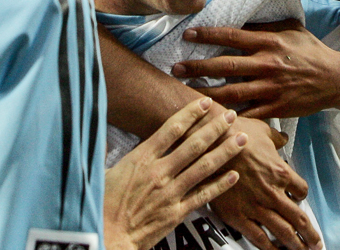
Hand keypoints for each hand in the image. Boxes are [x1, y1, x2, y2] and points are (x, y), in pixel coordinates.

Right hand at [104, 97, 245, 249]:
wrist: (108, 237)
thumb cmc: (100, 205)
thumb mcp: (100, 171)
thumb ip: (104, 149)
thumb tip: (101, 133)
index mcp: (141, 158)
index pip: (171, 129)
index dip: (191, 113)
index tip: (204, 102)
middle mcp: (160, 172)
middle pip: (194, 144)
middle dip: (214, 127)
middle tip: (230, 115)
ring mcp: (171, 193)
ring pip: (204, 167)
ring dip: (224, 151)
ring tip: (240, 139)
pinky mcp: (177, 213)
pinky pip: (203, 196)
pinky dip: (220, 185)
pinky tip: (234, 175)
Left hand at [174, 22, 339, 119]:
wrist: (336, 79)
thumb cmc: (310, 51)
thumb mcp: (290, 30)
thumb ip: (263, 26)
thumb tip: (237, 20)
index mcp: (269, 42)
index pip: (232, 36)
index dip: (208, 35)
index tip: (187, 34)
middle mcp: (268, 64)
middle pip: (226, 66)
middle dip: (198, 68)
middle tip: (175, 68)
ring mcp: (272, 88)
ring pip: (233, 93)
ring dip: (207, 93)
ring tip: (185, 93)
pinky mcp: (277, 107)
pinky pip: (249, 113)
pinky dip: (229, 116)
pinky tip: (211, 116)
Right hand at [207, 116, 321, 249]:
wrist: (210, 144)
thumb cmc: (235, 135)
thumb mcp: (262, 130)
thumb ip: (276, 138)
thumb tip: (283, 137)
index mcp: (280, 172)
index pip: (301, 190)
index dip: (302, 195)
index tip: (300, 199)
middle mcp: (272, 193)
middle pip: (299, 219)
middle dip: (310, 234)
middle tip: (317, 243)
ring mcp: (256, 206)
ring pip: (283, 232)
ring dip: (296, 244)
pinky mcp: (238, 215)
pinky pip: (258, 237)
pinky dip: (269, 247)